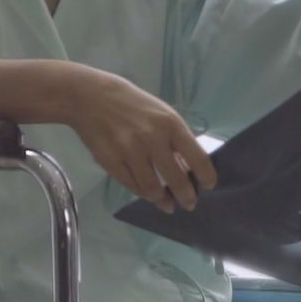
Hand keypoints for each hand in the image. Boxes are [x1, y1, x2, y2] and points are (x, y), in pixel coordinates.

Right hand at [63, 66, 217, 212]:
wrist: (91, 97)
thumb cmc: (133, 105)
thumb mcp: (161, 115)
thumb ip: (175, 141)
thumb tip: (187, 170)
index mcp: (170, 124)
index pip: (197, 157)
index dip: (206, 176)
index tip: (209, 186)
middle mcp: (153, 138)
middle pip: (176, 179)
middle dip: (186, 196)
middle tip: (190, 204)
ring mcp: (130, 151)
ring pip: (152, 189)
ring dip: (162, 200)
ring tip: (167, 203)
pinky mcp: (111, 161)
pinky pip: (132, 186)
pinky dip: (142, 193)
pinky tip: (147, 194)